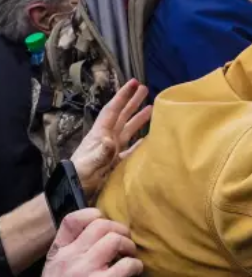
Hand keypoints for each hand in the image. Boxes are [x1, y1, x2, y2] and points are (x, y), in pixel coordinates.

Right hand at [19, 209, 142, 276]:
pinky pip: (127, 265)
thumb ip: (70, 250)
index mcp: (59, 251)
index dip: (94, 216)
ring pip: (115, 240)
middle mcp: (71, 256)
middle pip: (102, 225)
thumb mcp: (54, 267)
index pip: (73, 219)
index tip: (106, 228)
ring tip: (129, 256)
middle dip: (120, 231)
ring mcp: (86, 270)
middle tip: (124, 244)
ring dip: (129, 246)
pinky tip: (134, 271)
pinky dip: (136, 266)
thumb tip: (97, 236)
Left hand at [71, 80, 151, 199]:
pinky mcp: (117, 162)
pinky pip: (132, 147)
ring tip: (152, 108)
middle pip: (121, 116)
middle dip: (132, 101)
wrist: (74, 193)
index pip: (113, 111)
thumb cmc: (79, 177)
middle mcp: (107, 138)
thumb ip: (100, 153)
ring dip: (138, 118)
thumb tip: (111, 140)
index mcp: (100, 134)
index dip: (123, 96)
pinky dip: (141, 141)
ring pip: (128, 129)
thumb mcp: (88, 164)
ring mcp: (112, 150)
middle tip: (144, 88)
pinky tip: (149, 138)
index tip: (134, 83)